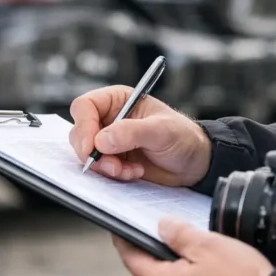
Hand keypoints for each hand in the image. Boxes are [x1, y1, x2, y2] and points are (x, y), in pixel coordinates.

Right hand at [68, 85, 211, 186]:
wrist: (195, 164)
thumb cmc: (183, 137)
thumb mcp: (161, 130)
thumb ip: (132, 132)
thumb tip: (102, 140)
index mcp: (117, 100)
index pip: (85, 106)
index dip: (84, 126)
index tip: (92, 147)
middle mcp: (109, 119)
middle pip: (80, 132)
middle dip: (92, 152)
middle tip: (112, 165)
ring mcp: (109, 141)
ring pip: (86, 153)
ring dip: (104, 166)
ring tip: (128, 170)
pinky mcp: (113, 161)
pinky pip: (99, 169)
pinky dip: (113, 175)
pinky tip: (134, 173)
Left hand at [114, 219, 273, 275]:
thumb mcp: (208, 244)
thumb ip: (178, 233)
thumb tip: (162, 226)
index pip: (132, 260)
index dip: (125, 241)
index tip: (119, 229)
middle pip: (155, 275)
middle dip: (162, 256)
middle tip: (177, 237)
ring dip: (183, 274)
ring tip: (204, 258)